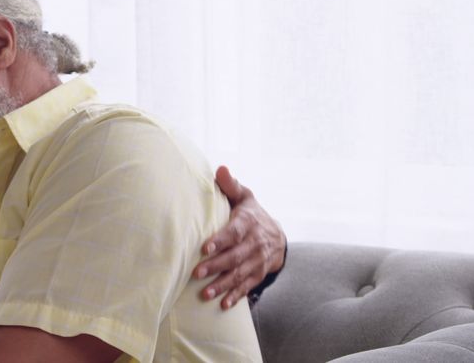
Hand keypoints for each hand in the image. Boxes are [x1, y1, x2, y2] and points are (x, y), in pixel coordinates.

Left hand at [194, 166, 286, 308]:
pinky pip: (248, 286)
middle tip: (196, 273)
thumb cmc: (252, 212)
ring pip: (240, 274)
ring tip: (205, 293)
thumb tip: (220, 168)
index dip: (220, 240)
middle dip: (216, 266)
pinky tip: (223, 305)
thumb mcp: (245, 196)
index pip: (234, 232)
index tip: (205, 248)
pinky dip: (236, 296)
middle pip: (235, 256)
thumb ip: (230, 185)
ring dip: (223, 285)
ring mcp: (258, 260)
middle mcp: (255, 243)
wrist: (278, 235)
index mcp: (248, 222)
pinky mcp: (259, 273)